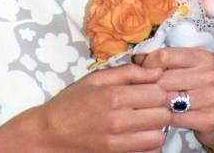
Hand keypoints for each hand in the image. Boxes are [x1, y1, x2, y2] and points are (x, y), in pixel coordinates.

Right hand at [0, 63, 170, 151]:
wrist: (52, 131)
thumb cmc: (73, 100)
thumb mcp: (96, 78)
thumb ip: (127, 72)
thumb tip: (156, 69)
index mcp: (113, 95)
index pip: (157, 92)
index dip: (159, 88)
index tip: (152, 87)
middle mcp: (119, 120)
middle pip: (162, 114)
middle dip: (161, 106)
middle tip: (150, 102)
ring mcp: (119, 142)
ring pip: (160, 136)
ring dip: (157, 126)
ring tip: (146, 118)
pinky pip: (149, 152)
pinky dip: (150, 143)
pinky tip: (140, 133)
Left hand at [134, 48, 213, 151]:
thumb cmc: (198, 89)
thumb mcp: (186, 69)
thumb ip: (164, 60)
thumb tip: (136, 57)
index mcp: (201, 57)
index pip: (163, 55)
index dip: (147, 63)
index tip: (142, 71)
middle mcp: (209, 75)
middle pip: (163, 78)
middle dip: (150, 86)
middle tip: (143, 90)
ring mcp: (211, 97)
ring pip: (167, 98)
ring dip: (156, 103)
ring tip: (151, 103)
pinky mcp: (209, 119)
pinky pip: (175, 117)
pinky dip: (164, 118)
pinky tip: (162, 115)